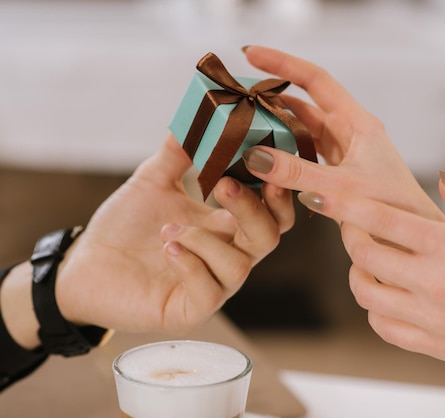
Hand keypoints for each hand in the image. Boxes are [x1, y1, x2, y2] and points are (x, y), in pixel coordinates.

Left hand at [55, 133, 293, 334]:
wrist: (85, 265)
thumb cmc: (124, 226)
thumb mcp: (153, 181)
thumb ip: (177, 152)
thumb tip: (196, 112)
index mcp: (226, 226)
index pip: (272, 212)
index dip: (277, 191)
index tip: (263, 160)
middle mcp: (227, 255)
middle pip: (269, 237)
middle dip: (254, 209)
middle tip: (225, 184)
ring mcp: (212, 285)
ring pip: (239, 266)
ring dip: (205, 241)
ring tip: (169, 229)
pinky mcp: (190, 310)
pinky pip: (209, 292)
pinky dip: (191, 266)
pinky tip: (168, 248)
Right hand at [241, 46, 444, 220]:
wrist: (412, 240)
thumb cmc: (393, 208)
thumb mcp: (342, 188)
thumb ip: (297, 172)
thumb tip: (255, 156)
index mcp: (357, 123)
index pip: (316, 79)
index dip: (282, 63)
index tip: (251, 54)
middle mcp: (349, 132)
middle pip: (304, 103)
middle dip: (271, 96)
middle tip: (238, 95)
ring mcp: (343, 151)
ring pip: (302, 129)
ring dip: (276, 126)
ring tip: (244, 124)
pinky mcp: (337, 171)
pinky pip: (304, 153)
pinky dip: (284, 152)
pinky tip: (266, 157)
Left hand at [295, 173, 444, 417]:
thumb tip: (443, 179)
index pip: (384, 220)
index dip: (345, 204)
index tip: (321, 196)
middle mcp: (436, 284)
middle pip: (364, 254)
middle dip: (349, 234)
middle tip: (354, 226)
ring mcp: (431, 319)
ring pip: (365, 292)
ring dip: (359, 272)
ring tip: (372, 262)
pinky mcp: (433, 347)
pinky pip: (382, 327)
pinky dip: (376, 308)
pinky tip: (389, 296)